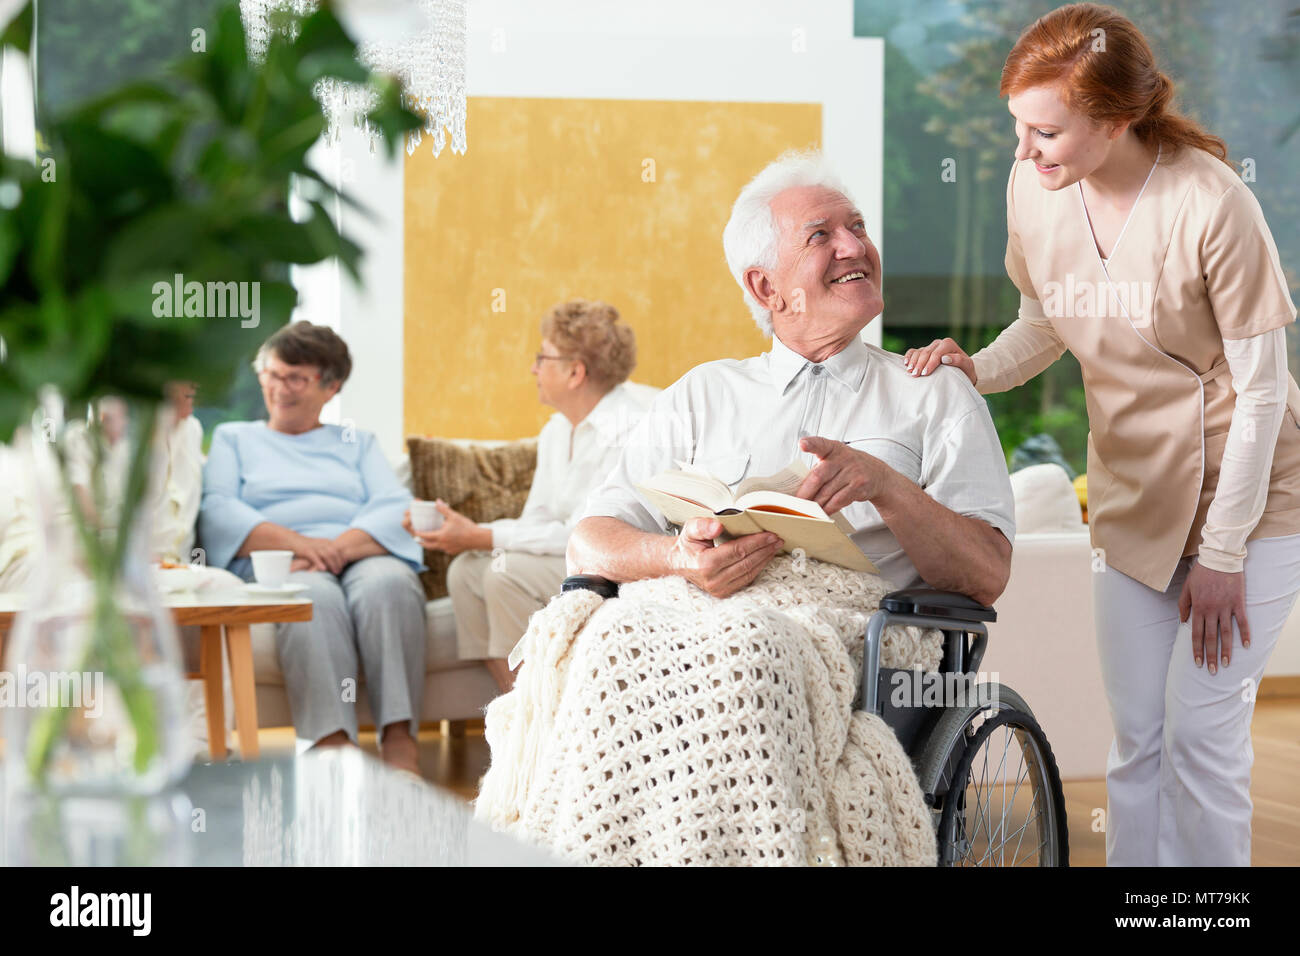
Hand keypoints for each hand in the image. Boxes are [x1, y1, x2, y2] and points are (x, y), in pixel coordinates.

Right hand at [293, 535, 345, 574]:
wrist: (294, 540)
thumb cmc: (308, 545)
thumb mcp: (320, 545)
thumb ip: (328, 550)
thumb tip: (337, 559)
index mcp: (326, 542)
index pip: (338, 550)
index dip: (342, 558)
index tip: (344, 566)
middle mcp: (322, 543)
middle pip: (334, 553)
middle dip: (338, 562)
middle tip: (340, 571)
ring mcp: (315, 547)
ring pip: (327, 555)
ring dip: (332, 564)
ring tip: (335, 572)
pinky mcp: (307, 550)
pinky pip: (315, 557)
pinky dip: (320, 563)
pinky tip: (324, 569)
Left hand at [405, 500, 489, 555]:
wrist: (478, 539)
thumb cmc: (466, 527)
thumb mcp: (454, 516)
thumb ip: (444, 509)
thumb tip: (437, 501)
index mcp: (441, 536)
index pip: (424, 536)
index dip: (418, 533)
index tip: (414, 530)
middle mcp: (442, 544)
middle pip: (427, 545)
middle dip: (420, 541)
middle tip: (416, 537)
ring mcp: (447, 549)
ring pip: (434, 548)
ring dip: (430, 544)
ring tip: (427, 539)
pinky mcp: (452, 551)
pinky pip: (443, 549)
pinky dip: (439, 545)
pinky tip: (442, 540)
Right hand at [667, 517, 781, 597]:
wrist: (678, 564)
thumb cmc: (687, 546)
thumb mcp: (690, 530)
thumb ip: (702, 526)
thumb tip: (718, 526)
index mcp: (705, 564)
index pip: (738, 551)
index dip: (756, 542)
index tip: (769, 534)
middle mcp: (713, 580)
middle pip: (747, 562)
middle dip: (765, 549)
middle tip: (777, 539)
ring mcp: (719, 589)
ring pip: (749, 572)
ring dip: (765, 559)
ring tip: (774, 547)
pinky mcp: (724, 593)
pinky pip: (746, 579)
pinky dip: (758, 568)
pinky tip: (764, 558)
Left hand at [795, 436, 892, 514]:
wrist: (877, 474)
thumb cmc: (848, 467)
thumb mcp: (836, 460)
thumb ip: (819, 469)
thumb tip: (799, 490)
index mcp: (833, 448)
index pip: (820, 444)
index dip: (811, 444)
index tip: (802, 444)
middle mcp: (844, 458)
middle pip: (819, 476)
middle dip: (805, 492)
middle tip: (796, 503)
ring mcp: (853, 472)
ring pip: (827, 492)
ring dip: (815, 504)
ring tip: (807, 510)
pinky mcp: (859, 486)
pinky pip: (839, 501)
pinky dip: (828, 508)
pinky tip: (822, 512)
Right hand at [904, 337, 976, 385]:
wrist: (962, 372)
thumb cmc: (965, 371)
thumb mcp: (967, 367)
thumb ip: (959, 361)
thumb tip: (945, 358)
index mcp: (948, 344)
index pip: (936, 354)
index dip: (930, 363)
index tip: (925, 373)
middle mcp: (938, 343)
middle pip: (926, 353)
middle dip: (920, 364)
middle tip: (915, 375)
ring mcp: (930, 347)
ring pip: (918, 352)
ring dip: (913, 362)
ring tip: (910, 372)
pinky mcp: (923, 351)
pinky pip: (913, 351)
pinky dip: (908, 357)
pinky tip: (906, 364)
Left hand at [1178, 561, 1250, 675]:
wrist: (1219, 558)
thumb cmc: (1201, 573)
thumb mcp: (1187, 588)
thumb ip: (1184, 606)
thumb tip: (1184, 623)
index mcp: (1198, 608)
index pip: (1196, 634)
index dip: (1196, 650)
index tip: (1197, 663)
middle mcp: (1211, 610)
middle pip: (1210, 638)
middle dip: (1210, 656)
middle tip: (1212, 671)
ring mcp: (1226, 607)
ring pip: (1226, 633)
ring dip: (1226, 650)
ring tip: (1226, 664)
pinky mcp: (1238, 603)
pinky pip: (1242, 622)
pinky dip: (1245, 634)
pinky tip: (1246, 646)